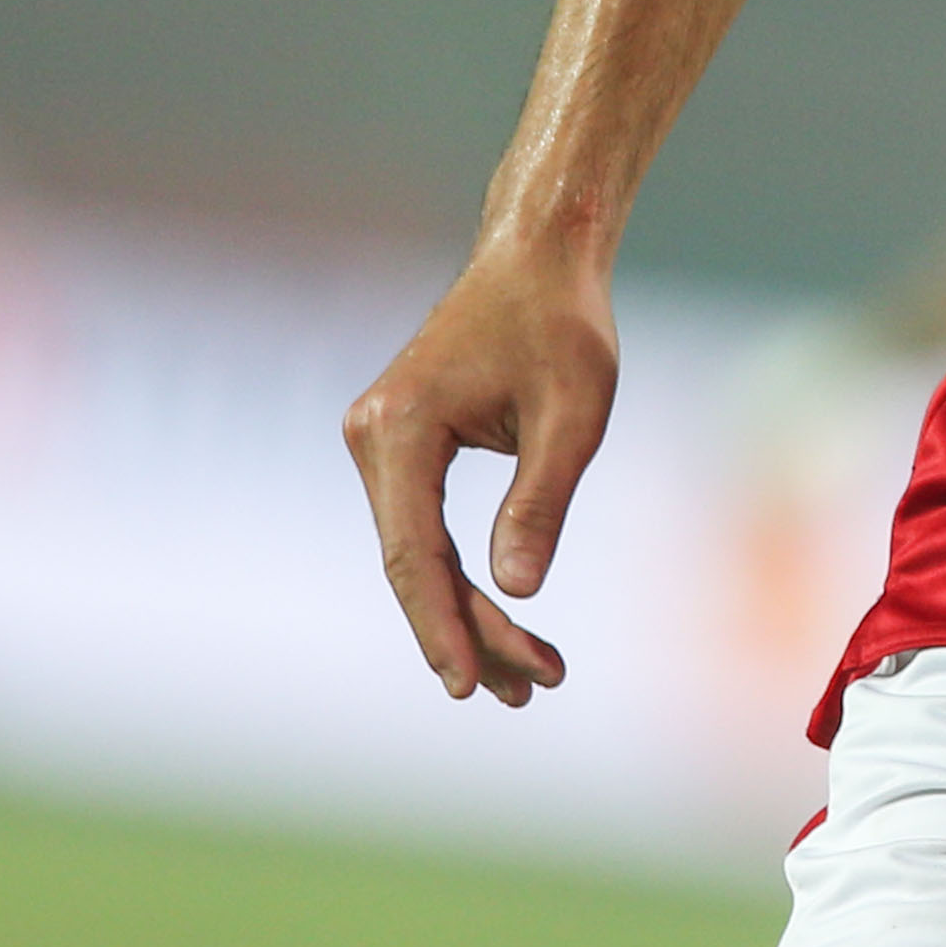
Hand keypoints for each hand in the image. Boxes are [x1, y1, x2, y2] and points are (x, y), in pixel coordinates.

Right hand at [339, 250, 619, 705]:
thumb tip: (517, 591)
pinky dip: (462, 575)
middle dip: (471, 631)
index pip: (414, 553)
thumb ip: (541, 499)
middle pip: (415, 564)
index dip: (440, 625)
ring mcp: (380, 444)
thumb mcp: (573, 413)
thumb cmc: (563, 323)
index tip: (468, 684)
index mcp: (400, 429)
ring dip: (468, 614)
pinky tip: (500, 624)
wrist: (538, 256)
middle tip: (534, 689)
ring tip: (530, 679)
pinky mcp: (402, 447)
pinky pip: (426, 529)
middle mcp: (372, 439)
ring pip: (420, 554)